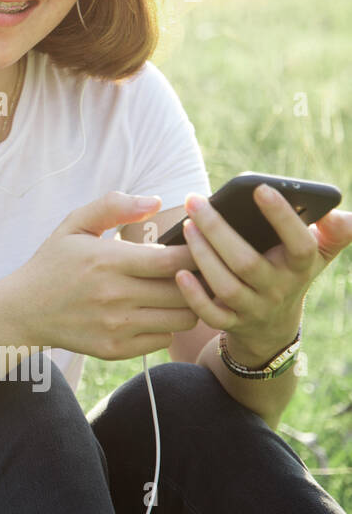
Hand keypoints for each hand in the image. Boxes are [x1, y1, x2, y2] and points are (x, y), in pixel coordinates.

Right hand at [12, 191, 200, 359]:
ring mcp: (116, 326)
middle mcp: (114, 296)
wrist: (23, 310)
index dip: (195, 253)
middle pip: (185, 292)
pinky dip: (164, 326)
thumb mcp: (74, 225)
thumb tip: (156, 201)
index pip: (174, 261)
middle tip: (195, 270)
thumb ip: (113, 206)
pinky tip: (150, 312)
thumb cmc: (54, 263)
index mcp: (107, 261)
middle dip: (196, 279)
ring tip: (176, 291)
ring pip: (181, 319)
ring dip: (186, 304)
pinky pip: (163, 339)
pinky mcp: (115, 349)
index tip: (197, 247)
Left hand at [175, 184, 351, 359]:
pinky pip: (211, 315)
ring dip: (203, 256)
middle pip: (247, 263)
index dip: (282, 217)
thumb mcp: (317, 254)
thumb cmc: (290, 273)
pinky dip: (194, 296)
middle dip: (219, 230)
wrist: (273, 325)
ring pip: (226, 286)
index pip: (300, 243)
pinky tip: (178, 271)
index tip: (260, 188)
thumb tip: (343, 215)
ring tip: (186, 225)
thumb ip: (333, 233)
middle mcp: (278, 289)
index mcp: (300, 267)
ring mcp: (254, 309)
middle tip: (195, 201)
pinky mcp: (231, 323)